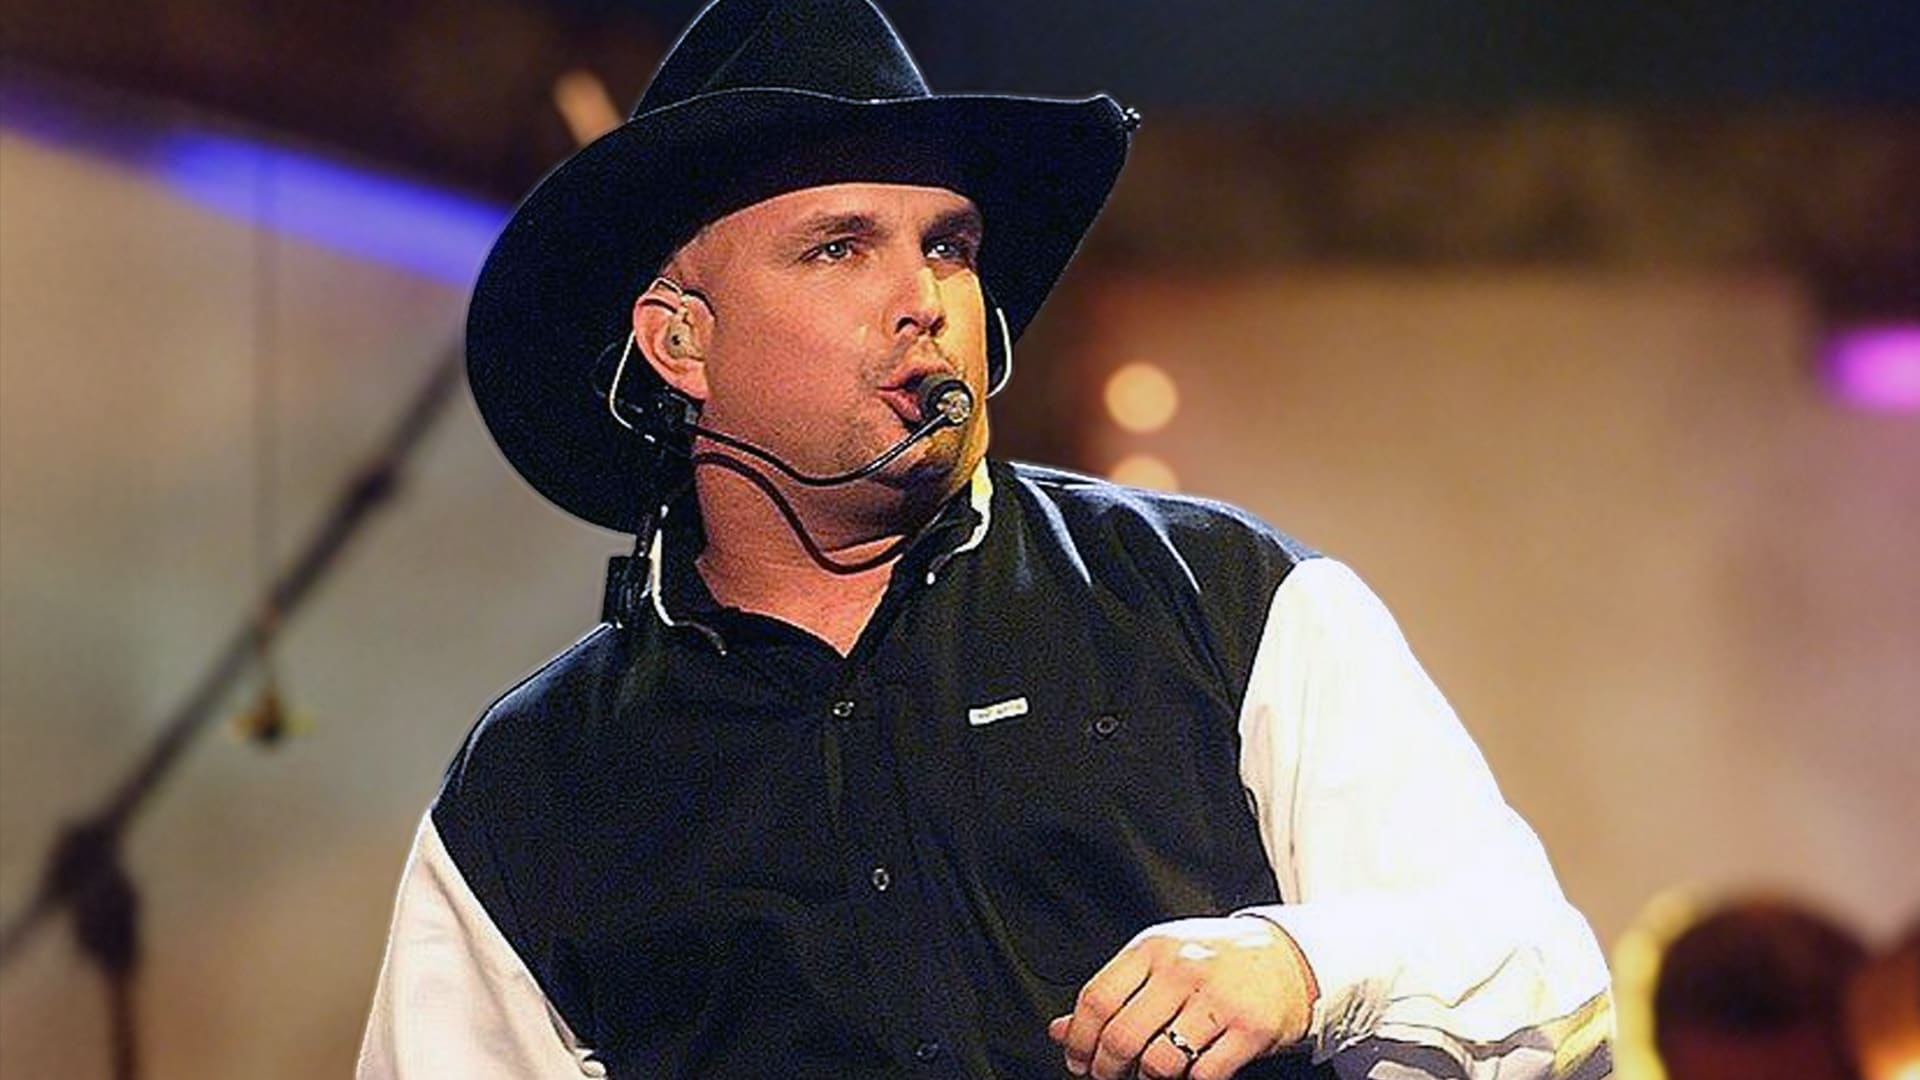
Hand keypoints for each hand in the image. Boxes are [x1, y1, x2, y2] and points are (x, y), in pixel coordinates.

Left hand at [1047, 915, 1317, 1079]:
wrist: (1289, 956)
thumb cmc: (1216, 959)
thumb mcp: (1159, 961)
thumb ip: (1112, 993)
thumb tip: (1060, 1030)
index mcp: (1153, 949)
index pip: (1096, 999)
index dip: (1079, 1039)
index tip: (1077, 1059)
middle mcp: (1183, 969)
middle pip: (1122, 1036)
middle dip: (1107, 1069)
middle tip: (1108, 1075)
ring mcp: (1218, 999)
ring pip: (1159, 1062)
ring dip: (1147, 1079)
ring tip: (1149, 1075)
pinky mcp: (1250, 1029)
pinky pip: (1203, 1074)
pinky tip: (1187, 1074)